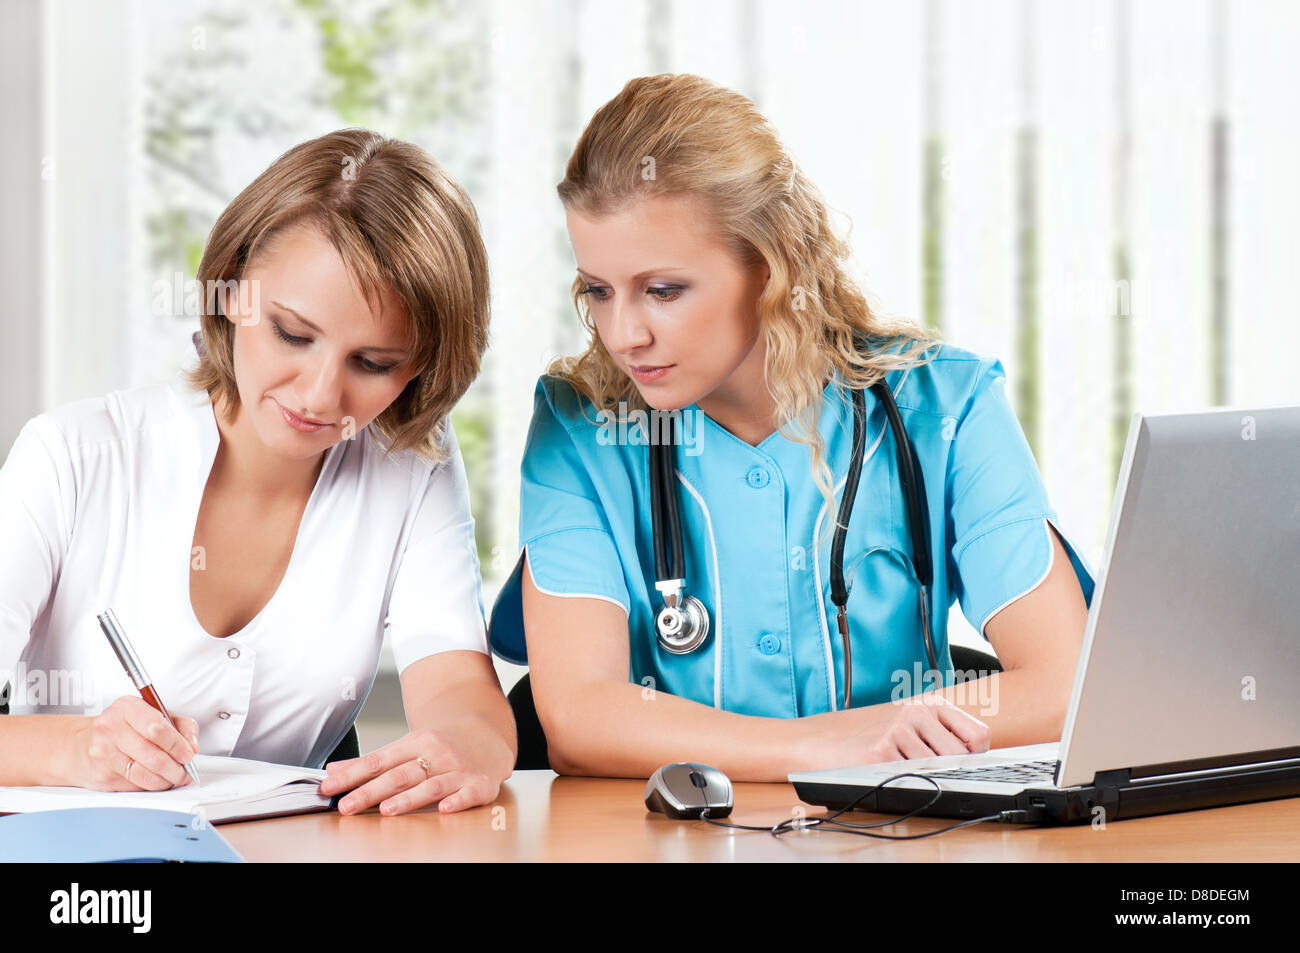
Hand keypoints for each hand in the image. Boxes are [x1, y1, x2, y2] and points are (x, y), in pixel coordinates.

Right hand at [68, 695, 199, 790]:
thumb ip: (181, 724)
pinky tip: (155, 779)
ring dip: (166, 780)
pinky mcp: (101, 775)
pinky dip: (151, 786)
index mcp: (127, 707)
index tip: (188, 754)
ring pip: (145, 775)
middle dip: (176, 768)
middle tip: (185, 771)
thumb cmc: (123, 727)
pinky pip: (135, 786)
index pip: (157, 728)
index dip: (178, 745)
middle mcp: (110, 728)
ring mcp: (103, 753)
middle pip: (153, 756)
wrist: (81, 744)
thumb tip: (192, 746)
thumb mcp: (154, 713)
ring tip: (174, 777)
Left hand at [318, 722, 511, 815]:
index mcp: (415, 743)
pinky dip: (457, 801)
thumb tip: (333, 771)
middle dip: (371, 791)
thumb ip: (373, 761)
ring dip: (409, 798)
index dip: (352, 775)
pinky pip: (469, 793)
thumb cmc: (442, 744)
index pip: (378, 760)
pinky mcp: (480, 784)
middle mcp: (436, 754)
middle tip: (347, 806)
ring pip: (431, 784)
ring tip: (387, 809)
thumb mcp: (408, 745)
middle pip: (400, 774)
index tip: (329, 787)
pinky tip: (445, 809)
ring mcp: (459, 769)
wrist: (489, 733)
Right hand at [806, 693, 990, 770]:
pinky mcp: (881, 751)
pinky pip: (911, 778)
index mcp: (930, 705)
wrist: (824, 742)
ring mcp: (899, 729)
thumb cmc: (872, 739)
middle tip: (922, 768)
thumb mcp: (912, 727)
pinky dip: (902, 782)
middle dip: (948, 771)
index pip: (979, 736)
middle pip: (961, 758)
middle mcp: (917, 712)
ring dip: (921, 778)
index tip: (961, 763)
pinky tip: (885, 770)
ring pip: (937, 771)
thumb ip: (945, 737)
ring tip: (898, 766)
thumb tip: (980, 759)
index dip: (975, 757)